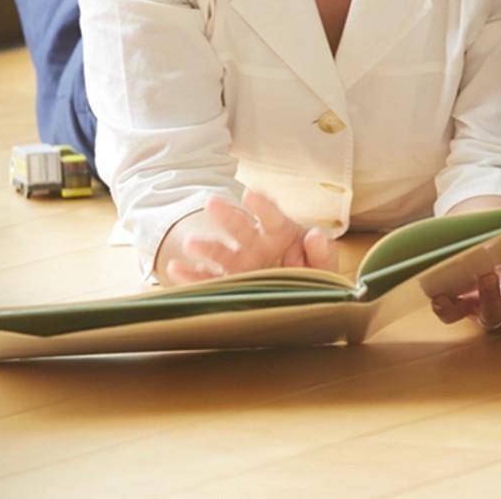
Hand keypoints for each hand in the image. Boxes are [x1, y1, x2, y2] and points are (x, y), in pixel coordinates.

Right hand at [165, 189, 337, 283]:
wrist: (304, 305)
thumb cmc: (313, 276)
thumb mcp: (324, 266)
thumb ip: (323, 252)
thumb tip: (315, 235)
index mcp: (282, 233)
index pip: (272, 216)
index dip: (262, 206)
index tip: (250, 195)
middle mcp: (258, 245)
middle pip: (241, 228)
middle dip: (228, 215)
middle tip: (212, 203)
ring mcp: (240, 264)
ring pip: (221, 252)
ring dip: (206, 245)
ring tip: (191, 242)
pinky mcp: (229, 284)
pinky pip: (208, 280)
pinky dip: (192, 275)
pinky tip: (175, 270)